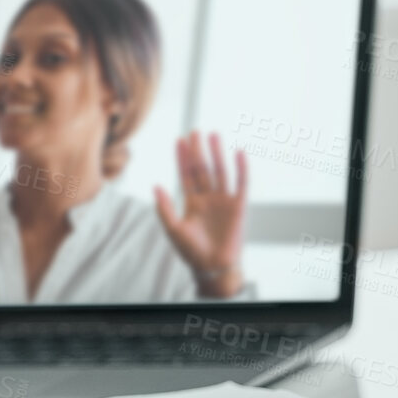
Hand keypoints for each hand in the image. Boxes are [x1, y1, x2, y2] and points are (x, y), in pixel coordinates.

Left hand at [154, 131, 246, 297]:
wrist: (213, 267)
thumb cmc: (192, 251)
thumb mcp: (173, 229)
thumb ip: (164, 207)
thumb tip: (155, 185)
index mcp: (192, 202)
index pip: (186, 175)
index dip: (181, 158)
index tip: (179, 140)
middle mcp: (208, 198)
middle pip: (202, 169)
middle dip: (198, 151)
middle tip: (195, 131)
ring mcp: (223, 201)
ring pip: (220, 172)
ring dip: (216, 153)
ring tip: (213, 135)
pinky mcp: (239, 206)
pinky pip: (241, 184)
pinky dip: (241, 168)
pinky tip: (238, 152)